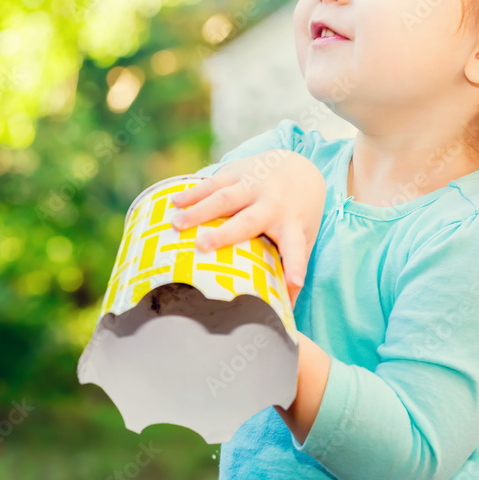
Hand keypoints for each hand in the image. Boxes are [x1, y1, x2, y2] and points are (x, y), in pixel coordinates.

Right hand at [168, 150, 326, 306]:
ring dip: (199, 211)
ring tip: (176, 224)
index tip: (293, 283)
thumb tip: (289, 312)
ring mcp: (255, 185)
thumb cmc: (297, 214)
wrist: (300, 167)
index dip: (294, 267)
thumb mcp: (303, 238)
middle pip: (249, 220)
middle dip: (225, 233)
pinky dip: (193, 192)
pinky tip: (174, 202)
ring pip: (225, 198)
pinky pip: (214, 181)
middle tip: (202, 246)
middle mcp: (273, 204)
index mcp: (292, 226)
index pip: (295, 249)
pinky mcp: (240, 171)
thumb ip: (293, 269)